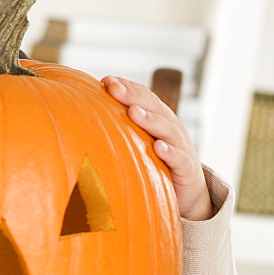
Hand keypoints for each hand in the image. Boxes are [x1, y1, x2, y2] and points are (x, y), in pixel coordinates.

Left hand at [102, 76, 212, 221]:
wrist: (188, 193)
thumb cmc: (157, 165)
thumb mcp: (139, 145)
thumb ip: (121, 132)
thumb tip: (84, 121)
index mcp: (158, 118)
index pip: (143, 97)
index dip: (127, 87)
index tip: (105, 81)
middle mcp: (170, 128)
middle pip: (153, 107)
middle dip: (133, 96)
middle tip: (114, 88)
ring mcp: (181, 147)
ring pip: (166, 129)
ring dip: (149, 119)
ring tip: (133, 112)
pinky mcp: (187, 169)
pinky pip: (179, 159)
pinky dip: (170, 152)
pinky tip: (159, 148)